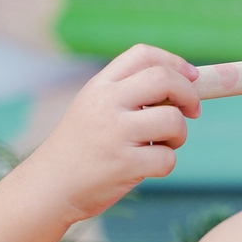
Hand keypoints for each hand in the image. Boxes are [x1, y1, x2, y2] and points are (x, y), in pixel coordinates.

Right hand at [16, 45, 199, 222]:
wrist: (48, 187)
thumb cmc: (80, 149)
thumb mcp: (93, 108)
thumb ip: (128, 94)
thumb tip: (185, 87)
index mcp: (99, 86)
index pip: (142, 54)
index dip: (175, 63)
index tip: (192, 77)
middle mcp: (105, 104)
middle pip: (164, 80)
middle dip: (190, 94)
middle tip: (193, 111)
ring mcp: (114, 134)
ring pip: (173, 120)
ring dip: (179, 134)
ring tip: (162, 145)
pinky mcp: (123, 164)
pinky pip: (167, 159)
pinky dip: (165, 164)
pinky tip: (145, 167)